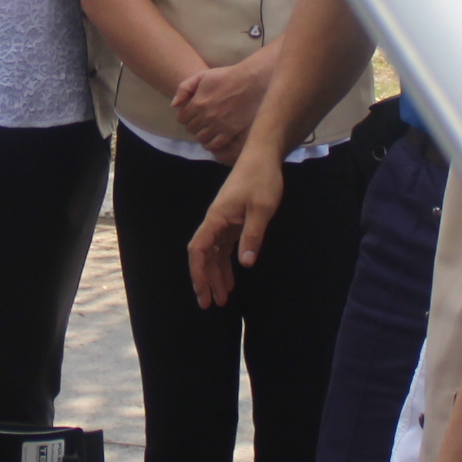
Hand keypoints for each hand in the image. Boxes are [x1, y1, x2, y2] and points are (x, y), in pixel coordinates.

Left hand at [171, 51, 275, 158]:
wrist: (251, 81)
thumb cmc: (226, 76)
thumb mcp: (202, 76)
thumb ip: (184, 88)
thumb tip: (174, 105)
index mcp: (197, 103)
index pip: (182, 118)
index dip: (185, 117)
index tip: (191, 114)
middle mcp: (206, 116)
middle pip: (191, 129)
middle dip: (193, 125)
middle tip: (200, 122)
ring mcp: (218, 125)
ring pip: (201, 138)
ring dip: (201, 135)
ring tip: (206, 130)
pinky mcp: (230, 131)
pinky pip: (215, 145)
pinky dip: (211, 144)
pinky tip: (213, 138)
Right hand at [187, 148, 284, 308]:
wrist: (263, 157)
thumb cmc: (261, 179)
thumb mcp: (262, 209)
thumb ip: (252, 235)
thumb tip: (245, 263)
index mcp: (217, 218)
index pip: (199, 249)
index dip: (198, 272)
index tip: (202, 292)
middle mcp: (215, 222)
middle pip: (203, 255)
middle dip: (205, 280)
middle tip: (209, 304)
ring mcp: (223, 222)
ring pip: (214, 254)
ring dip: (216, 275)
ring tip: (222, 299)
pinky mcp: (232, 222)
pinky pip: (224, 248)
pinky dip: (226, 264)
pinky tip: (231, 279)